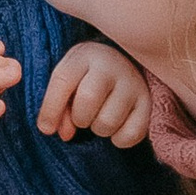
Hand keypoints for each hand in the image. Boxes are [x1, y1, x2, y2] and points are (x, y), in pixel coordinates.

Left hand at [36, 40, 151, 147]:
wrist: (126, 64)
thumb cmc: (88, 77)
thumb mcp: (69, 82)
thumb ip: (58, 107)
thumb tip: (65, 134)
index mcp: (86, 55)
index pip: (63, 81)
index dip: (50, 110)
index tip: (46, 129)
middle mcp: (112, 64)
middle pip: (87, 102)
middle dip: (79, 118)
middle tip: (83, 115)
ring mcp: (134, 83)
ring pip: (107, 122)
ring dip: (99, 129)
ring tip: (101, 116)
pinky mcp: (149, 103)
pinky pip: (130, 134)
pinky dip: (119, 139)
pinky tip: (117, 127)